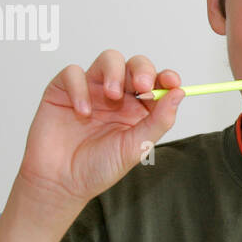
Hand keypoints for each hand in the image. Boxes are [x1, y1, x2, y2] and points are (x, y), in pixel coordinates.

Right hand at [16, 50, 184, 209]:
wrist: (61, 182)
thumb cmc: (99, 168)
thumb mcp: (136, 147)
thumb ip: (159, 120)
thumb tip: (179, 93)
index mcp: (138, 109)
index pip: (157, 83)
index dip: (166, 77)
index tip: (171, 81)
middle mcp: (117, 96)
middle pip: (135, 65)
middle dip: (142, 70)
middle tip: (142, 86)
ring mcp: (91, 90)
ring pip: (109, 59)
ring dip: (114, 72)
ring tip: (111, 96)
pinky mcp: (64, 90)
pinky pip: (74, 73)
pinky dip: (80, 87)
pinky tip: (82, 112)